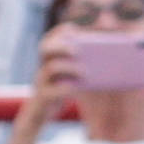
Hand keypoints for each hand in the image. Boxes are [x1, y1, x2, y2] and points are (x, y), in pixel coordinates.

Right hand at [5, 25, 79, 143]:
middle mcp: (41, 68)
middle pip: (45, 49)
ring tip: (84, 73)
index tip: (73, 28)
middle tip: (77, 51)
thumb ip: (76, 66)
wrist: (38, 115)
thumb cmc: (56, 92)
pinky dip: (65, 89)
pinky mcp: (43, 98)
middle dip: (62, 46)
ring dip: (69, 68)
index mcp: (47, 61)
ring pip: (50, 68)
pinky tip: (75, 89)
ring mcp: (40, 83)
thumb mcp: (64, 77)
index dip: (58, 32)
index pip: (48, 39)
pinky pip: (51, 92)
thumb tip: (105, 60)